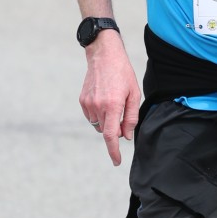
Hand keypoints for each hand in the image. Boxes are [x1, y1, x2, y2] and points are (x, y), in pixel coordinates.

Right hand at [78, 33, 140, 165]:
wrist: (103, 55)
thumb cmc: (123, 73)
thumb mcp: (134, 94)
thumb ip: (131, 117)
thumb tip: (126, 136)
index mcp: (112, 105)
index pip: (111, 135)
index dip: (114, 151)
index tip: (116, 161)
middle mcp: (97, 106)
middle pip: (106, 130)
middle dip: (115, 130)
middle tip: (123, 114)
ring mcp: (87, 104)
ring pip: (98, 124)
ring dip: (106, 121)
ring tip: (113, 102)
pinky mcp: (82, 101)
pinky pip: (91, 116)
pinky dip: (99, 114)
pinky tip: (104, 99)